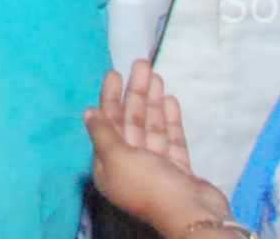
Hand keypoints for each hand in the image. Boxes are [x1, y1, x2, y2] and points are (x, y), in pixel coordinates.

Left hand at [86, 63, 229, 235]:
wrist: (190, 214)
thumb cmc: (148, 184)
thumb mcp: (117, 157)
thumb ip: (103, 133)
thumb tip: (88, 112)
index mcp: (110, 166)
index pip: (108, 123)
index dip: (110, 98)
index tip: (115, 73)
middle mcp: (130, 166)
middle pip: (131, 122)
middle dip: (135, 94)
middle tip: (141, 65)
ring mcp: (156, 168)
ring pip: (152, 128)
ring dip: (152, 103)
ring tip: (156, 76)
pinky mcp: (179, 170)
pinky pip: (171, 140)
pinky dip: (170, 121)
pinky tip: (170, 100)